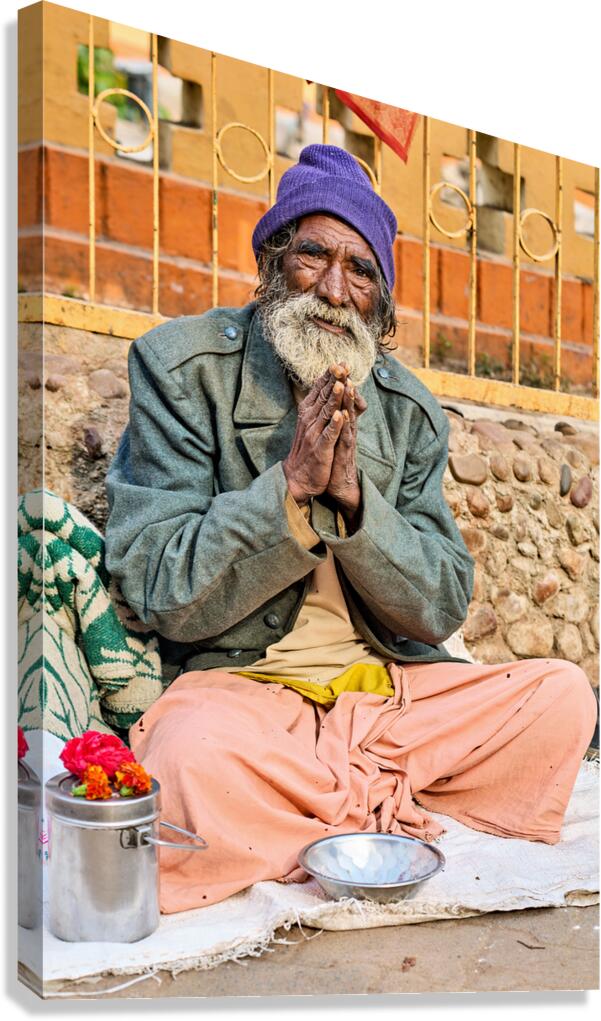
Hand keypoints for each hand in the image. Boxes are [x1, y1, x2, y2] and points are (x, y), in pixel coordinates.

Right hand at [282, 365, 346, 504]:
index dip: (330, 376)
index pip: (320, 389)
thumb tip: (329, 386)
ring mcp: (314, 433)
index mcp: (308, 411)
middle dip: (334, 380)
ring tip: (342, 383)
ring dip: (334, 398)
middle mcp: (309, 419)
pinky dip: (334, 424)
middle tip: (343, 365)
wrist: (298, 476)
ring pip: (326, 412)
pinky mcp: (321, 448)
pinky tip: (340, 415)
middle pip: (324, 396)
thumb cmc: (308, 447)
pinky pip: (329, 434)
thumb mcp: (312, 423)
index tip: (341, 362)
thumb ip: (321, 405)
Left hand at [326, 374, 366, 522]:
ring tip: (348, 385)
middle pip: (347, 403)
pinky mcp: (344, 453)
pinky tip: (343, 415)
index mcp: (341, 423)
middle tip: (345, 366)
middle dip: (345, 384)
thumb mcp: (334, 435)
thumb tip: (335, 404)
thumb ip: (337, 419)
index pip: (341, 399)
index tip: (337, 364)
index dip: (340, 382)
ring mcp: (347, 440)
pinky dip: (344, 426)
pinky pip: (345, 437)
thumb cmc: (335, 459)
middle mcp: (346, 428)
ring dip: (348, 402)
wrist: (339, 485)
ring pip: (349, 417)